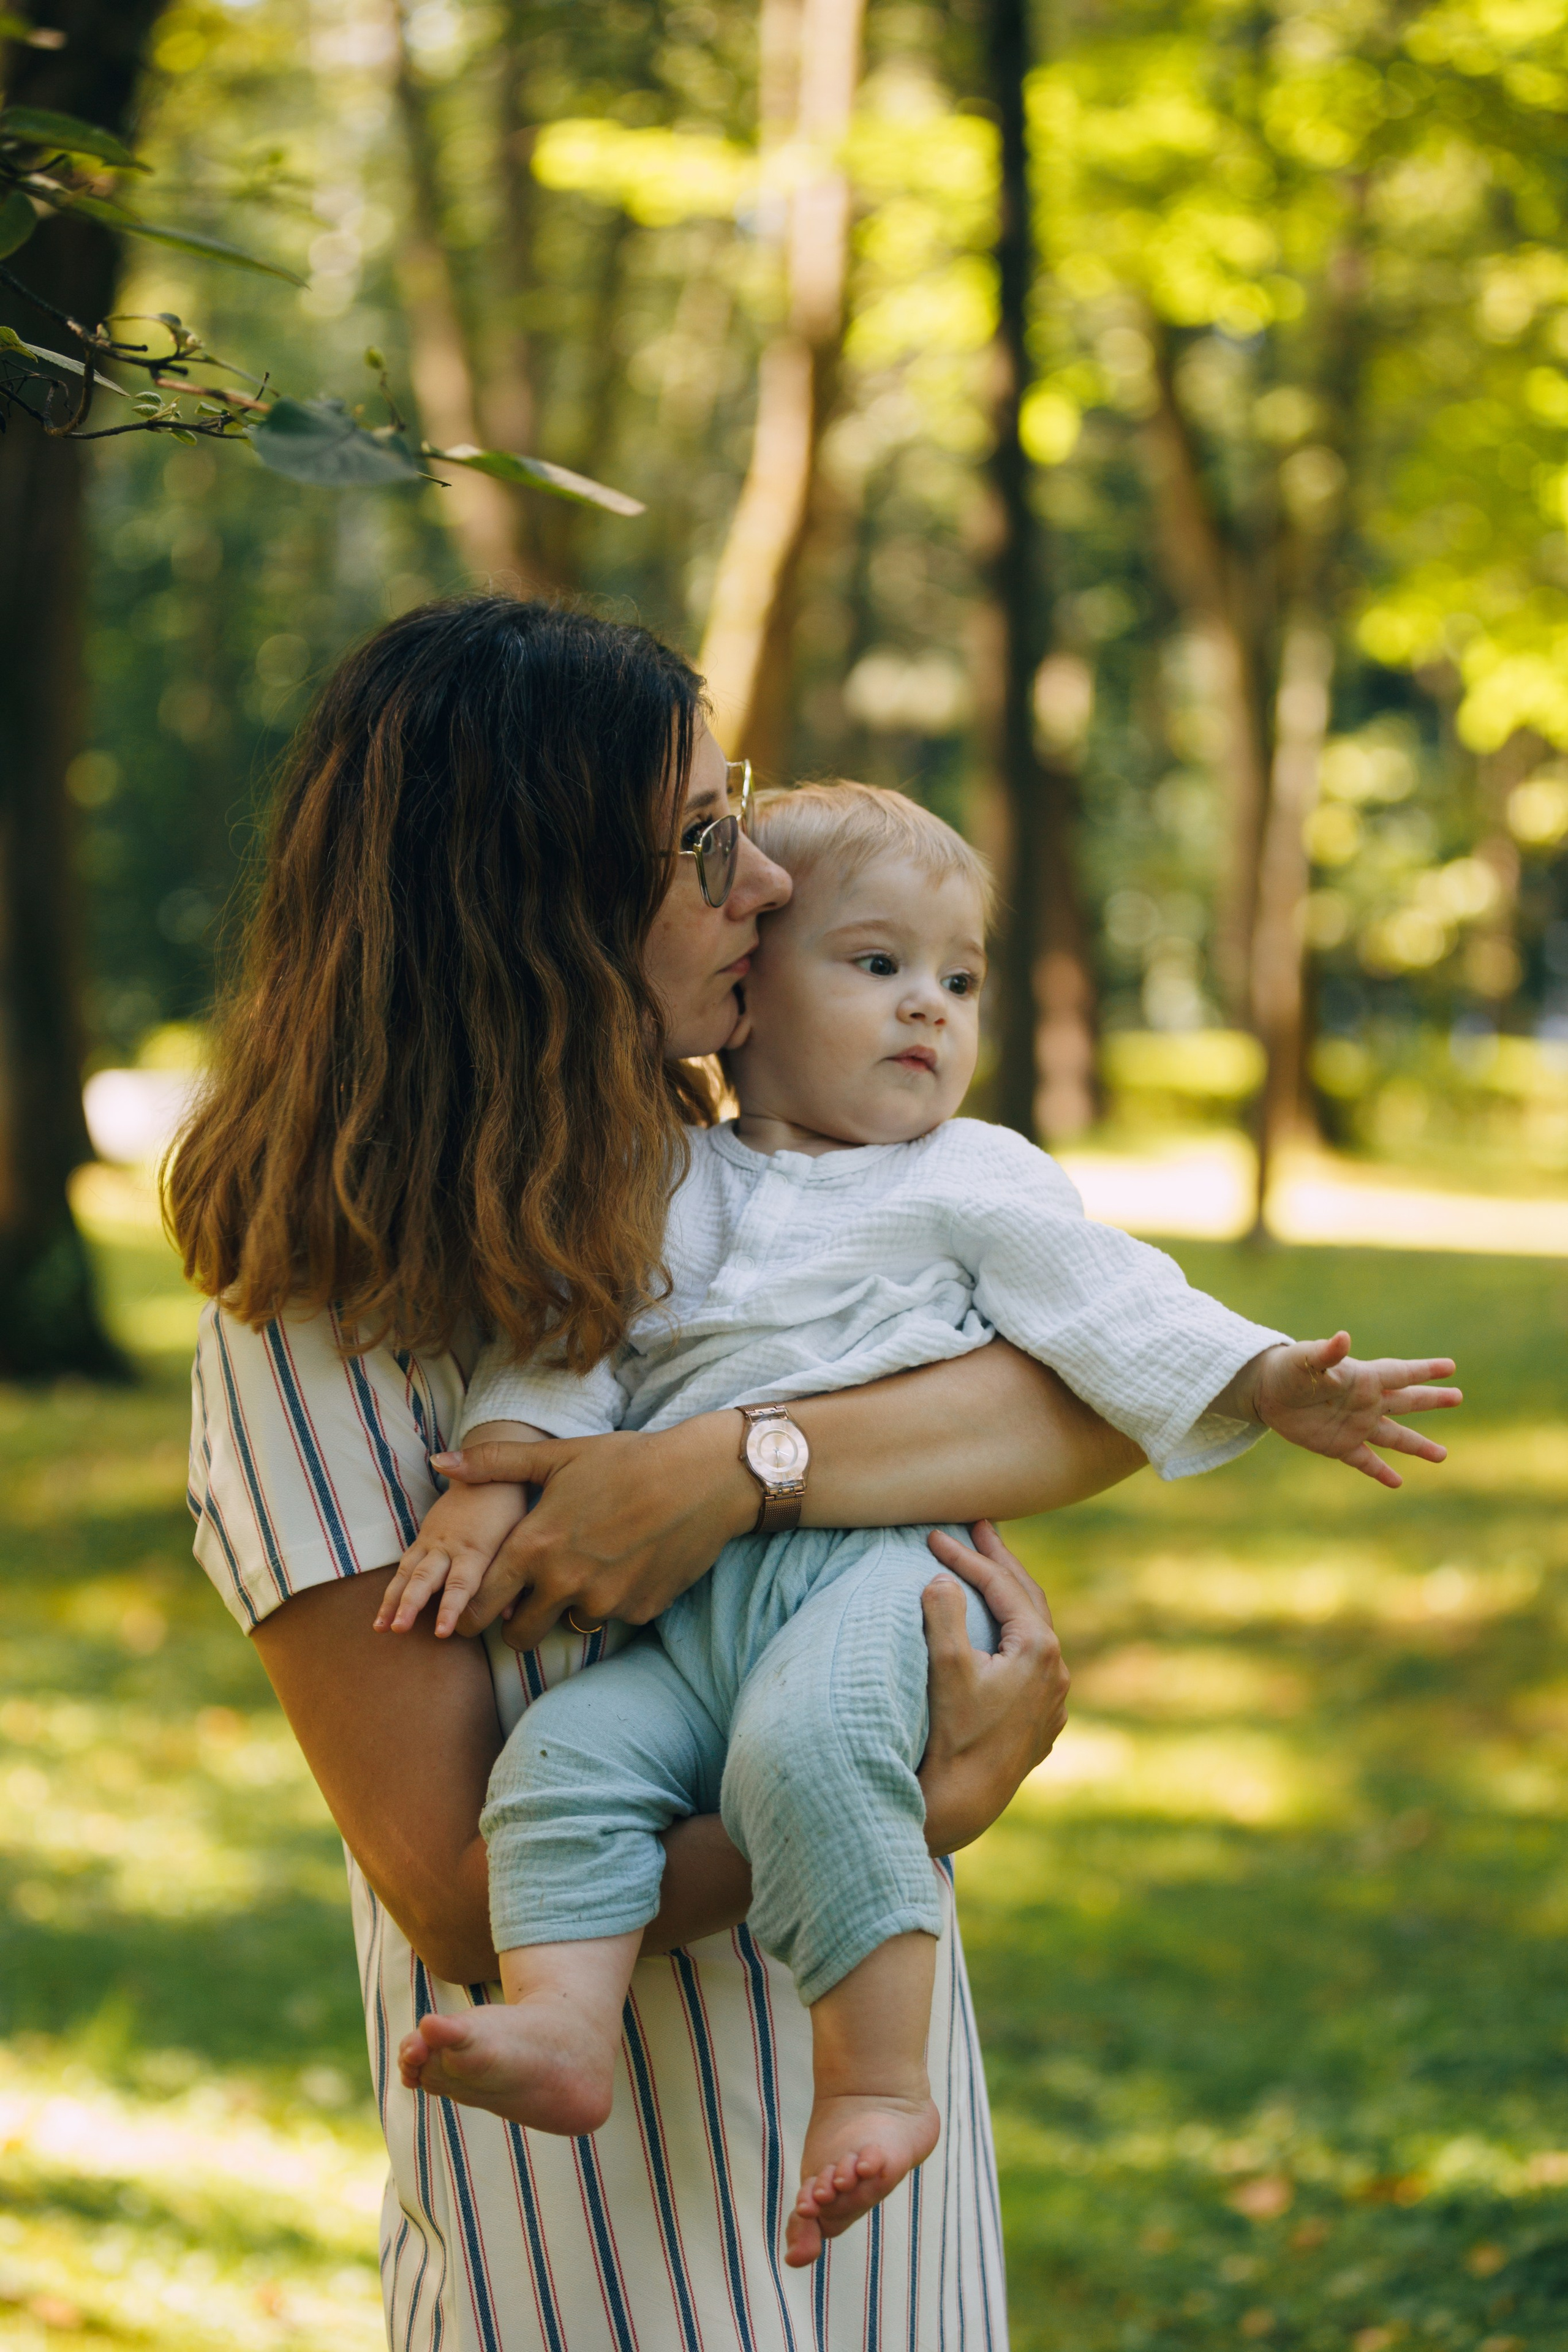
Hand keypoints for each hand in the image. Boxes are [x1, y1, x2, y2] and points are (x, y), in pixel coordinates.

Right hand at [375, 1479, 531, 1637]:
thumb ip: (511, 1576)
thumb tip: (511, 1615)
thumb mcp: (518, 1539)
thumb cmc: (508, 1511)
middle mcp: (449, 1545)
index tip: (441, 1632)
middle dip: (410, 1604)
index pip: (462, 1583)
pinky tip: (383, 1613)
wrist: (486, 1473)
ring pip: (407, 1572)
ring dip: (392, 1601)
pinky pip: (404, 1564)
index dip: (451, 1608)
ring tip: (380, 1627)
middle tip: (398, 1629)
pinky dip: (393, 1588)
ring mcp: (432, 1540)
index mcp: (476, 1548)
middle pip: (425, 1577)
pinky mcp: (423, 1537)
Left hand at [431, 1414, 757, 1649]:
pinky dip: (612, 1601)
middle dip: (516, 1624)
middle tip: (527, 1602)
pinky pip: (612, 1618)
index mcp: (535, 1547)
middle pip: (518, 1636)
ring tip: (588, 1568)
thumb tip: (439, 1462)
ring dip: (569, 1608)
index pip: (480, 1606)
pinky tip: (627, 1565)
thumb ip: (495, 1464)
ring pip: (569, 1626)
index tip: (476, 1610)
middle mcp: (565, 1583)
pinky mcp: (640, 1612)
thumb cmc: (626, 1460)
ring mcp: (605, 1602)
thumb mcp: (557, 1456)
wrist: (703, 1478)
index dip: (471, 1614)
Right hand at [916, 1520, 1069, 1854]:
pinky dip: (1015, 1634)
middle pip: (1027, 1598)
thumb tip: (941, 1579)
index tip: (935, 1535)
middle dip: (1000, 1562)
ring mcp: (1053, 1698)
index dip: (966, 1556)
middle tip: (980, 1527)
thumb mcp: (945, 1668)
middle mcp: (1056, 1671)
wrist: (965, 1803)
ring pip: (1034, 1630)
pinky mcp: (1042, 1721)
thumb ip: (944, 1614)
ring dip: (1011, 1597)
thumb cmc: (953, 1736)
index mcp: (1037, 1649)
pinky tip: (1002, 1634)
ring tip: (990, 1571)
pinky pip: (1034, 1662)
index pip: (1000, 1585)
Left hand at [1249, 1332, 1460, 1488]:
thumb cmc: (1288, 1368)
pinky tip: (1397, 1482)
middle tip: (1457, 1397)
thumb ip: (1327, 1353)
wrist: (1265, 1391)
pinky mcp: (1339, 1445)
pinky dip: (1380, 1472)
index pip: (1400, 1373)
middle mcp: (1366, 1402)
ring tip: (1442, 1456)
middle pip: (1406, 1402)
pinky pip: (1365, 1461)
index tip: (1450, 1367)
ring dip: (1418, 1446)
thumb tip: (1343, 1337)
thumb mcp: (1306, 1359)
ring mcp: (1355, 1425)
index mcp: (1363, 1378)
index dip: (1424, 1370)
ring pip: (1394, 1437)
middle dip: (1431, 1399)